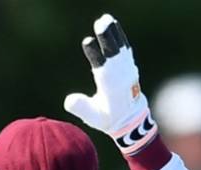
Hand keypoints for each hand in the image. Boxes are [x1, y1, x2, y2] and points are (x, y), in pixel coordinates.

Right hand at [63, 14, 157, 155]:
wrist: (132, 119)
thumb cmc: (109, 119)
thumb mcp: (94, 118)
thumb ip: (82, 108)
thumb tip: (69, 100)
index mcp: (110, 87)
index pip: (101, 67)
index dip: (94, 54)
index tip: (88, 42)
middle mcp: (120, 75)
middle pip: (113, 53)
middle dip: (107, 38)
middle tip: (100, 23)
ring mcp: (127, 70)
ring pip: (120, 47)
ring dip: (114, 33)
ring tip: (105, 19)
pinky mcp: (130, 66)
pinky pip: (125, 47)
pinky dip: (120, 36)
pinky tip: (114, 25)